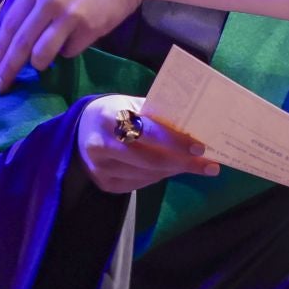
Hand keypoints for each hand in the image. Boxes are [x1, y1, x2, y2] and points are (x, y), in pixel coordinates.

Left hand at [0, 0, 153, 91]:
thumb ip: (36, 0)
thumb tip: (19, 32)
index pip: (9, 25)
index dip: (1, 49)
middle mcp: (47, 1)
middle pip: (19, 44)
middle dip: (8, 69)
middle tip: (1, 87)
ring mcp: (67, 15)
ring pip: (41, 54)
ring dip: (39, 64)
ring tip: (43, 64)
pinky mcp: (87, 28)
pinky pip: (69, 52)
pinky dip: (69, 51)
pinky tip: (79, 38)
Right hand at [76, 94, 218, 193]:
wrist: (80, 129)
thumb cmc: (115, 113)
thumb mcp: (131, 104)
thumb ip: (157, 114)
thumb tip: (195, 125)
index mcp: (111, 116)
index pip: (149, 132)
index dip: (176, 141)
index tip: (201, 148)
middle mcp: (103, 144)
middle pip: (151, 160)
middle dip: (184, 164)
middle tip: (209, 166)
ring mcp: (101, 167)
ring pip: (148, 175)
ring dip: (174, 171)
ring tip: (191, 165)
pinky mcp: (103, 183)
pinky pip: (140, 184)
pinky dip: (158, 177)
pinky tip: (168, 170)